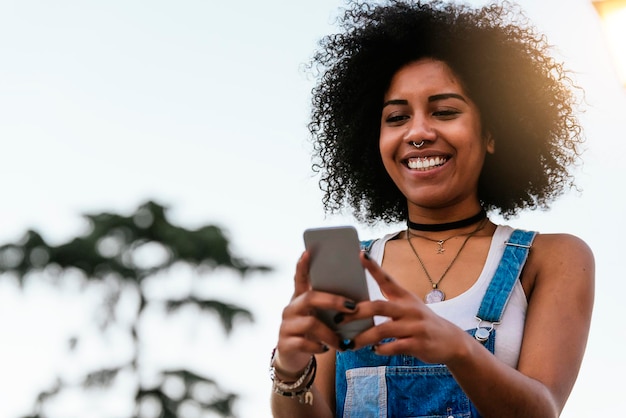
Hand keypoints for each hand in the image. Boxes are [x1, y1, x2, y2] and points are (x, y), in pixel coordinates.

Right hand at [273, 250, 359, 376]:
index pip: (300, 278)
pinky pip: (304, 343)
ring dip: (331, 333)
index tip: (308, 252)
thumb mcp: (319, 318)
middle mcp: (291, 309)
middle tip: (352, 308)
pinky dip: (319, 346)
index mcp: (300, 299)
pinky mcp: (286, 343)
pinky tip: (326, 349)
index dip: (302, 266)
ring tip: (343, 343)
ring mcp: (286, 326)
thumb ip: (329, 308)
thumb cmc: (312, 333)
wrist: (293, 358)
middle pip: (310, 297)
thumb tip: (355, 301)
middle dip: (333, 301)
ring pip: (311, 323)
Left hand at [346, 252, 469, 363]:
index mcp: (405, 297)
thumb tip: (357, 305)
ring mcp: (415, 326)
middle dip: (356, 312)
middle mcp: (409, 309)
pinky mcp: (418, 344)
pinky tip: (374, 350)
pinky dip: (381, 349)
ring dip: (363, 338)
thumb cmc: (421, 323)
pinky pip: (394, 346)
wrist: (451, 341)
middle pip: (379, 306)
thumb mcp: (409, 306)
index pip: (387, 279)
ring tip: (350, 344)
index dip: (373, 267)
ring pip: (383, 330)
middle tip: (339, 318)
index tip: (360, 254)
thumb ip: (388, 304)